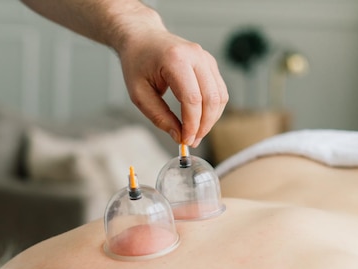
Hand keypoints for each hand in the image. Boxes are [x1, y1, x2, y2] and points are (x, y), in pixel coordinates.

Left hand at [118, 30, 227, 147]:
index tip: (186, 140)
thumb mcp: (139, 94)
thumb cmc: (137, 64)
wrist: (142, 38)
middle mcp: (195, 56)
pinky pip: (219, 91)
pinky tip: (199, 120)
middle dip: (204, 125)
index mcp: (175, 59)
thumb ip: (159, 116)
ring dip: (211, 119)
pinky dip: (212, 109)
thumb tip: (178, 136)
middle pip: (211, 98)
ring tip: (195, 133)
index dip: (192, 124)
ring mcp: (206, 58)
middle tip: (191, 141)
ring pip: (220, 96)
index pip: (192, 98)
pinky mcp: (210, 64)